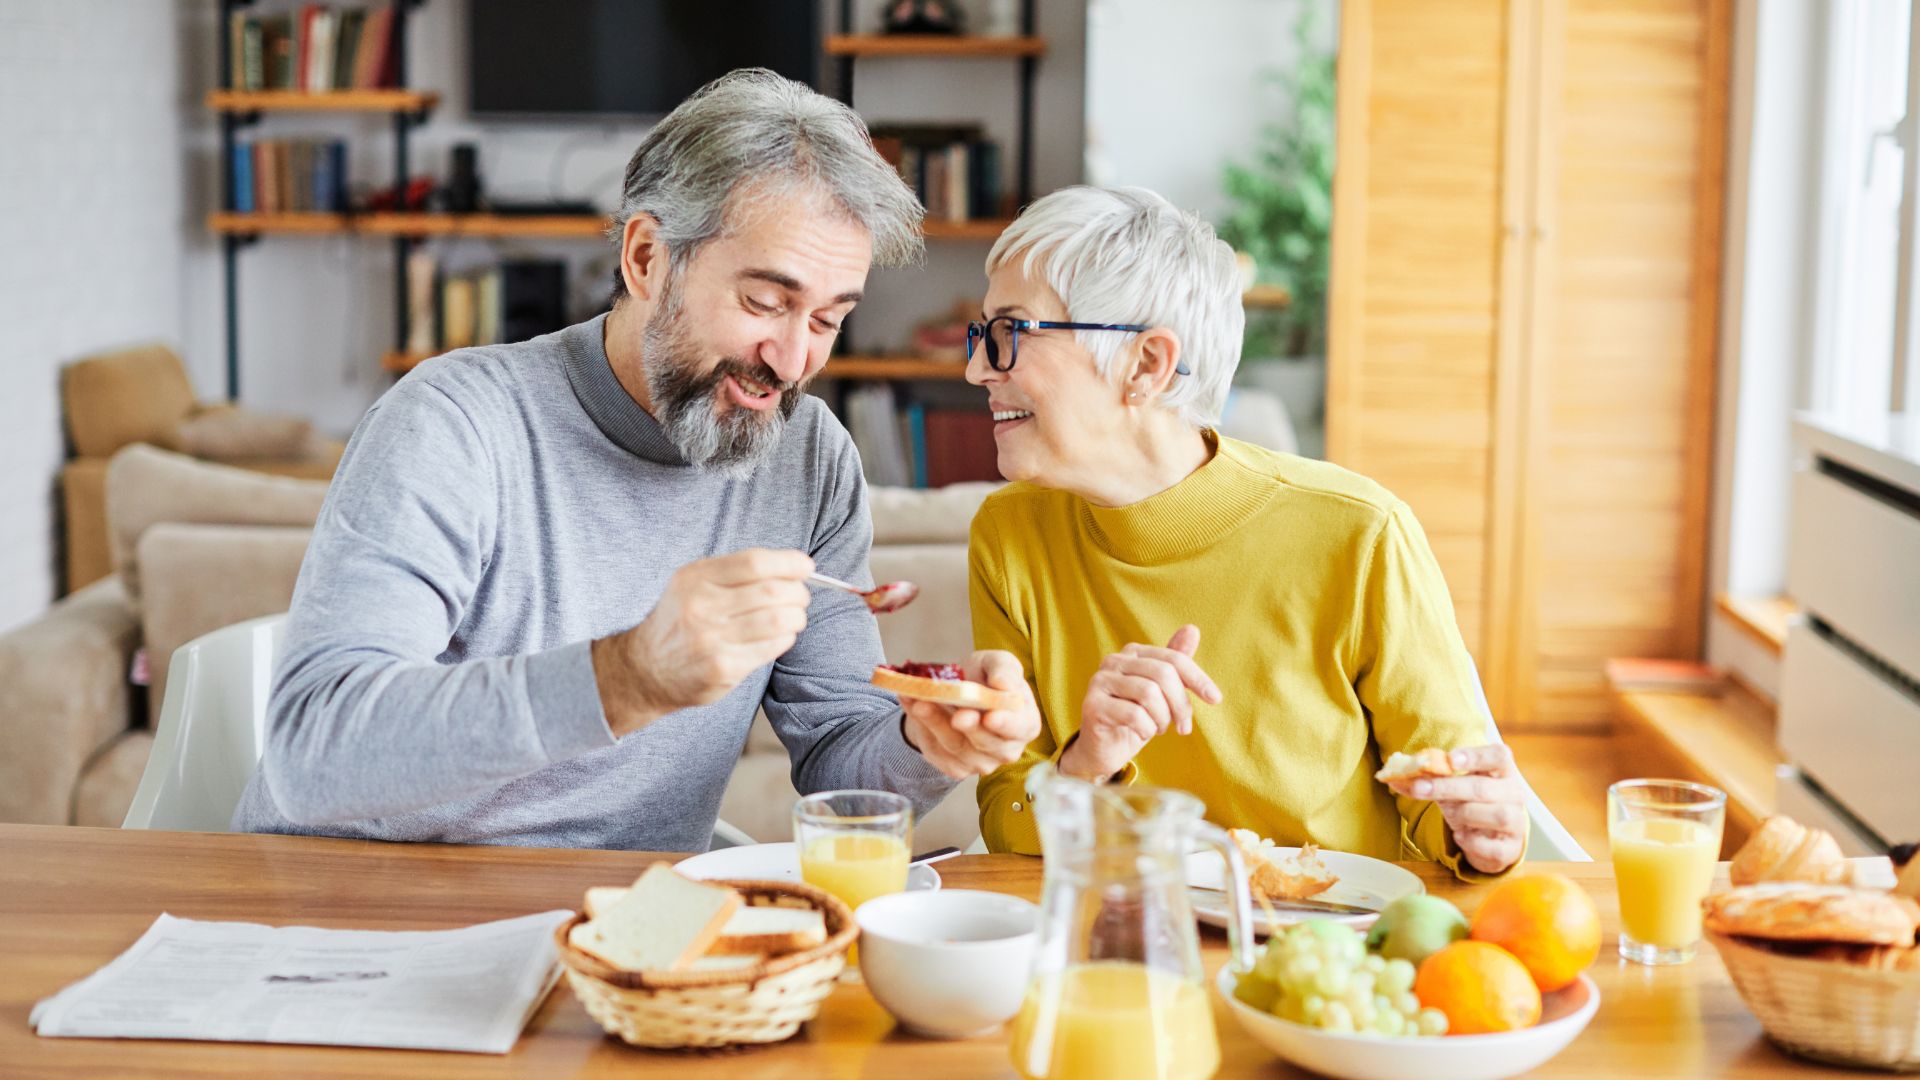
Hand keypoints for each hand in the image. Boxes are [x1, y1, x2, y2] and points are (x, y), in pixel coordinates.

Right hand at [592, 548, 813, 735]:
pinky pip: (772, 647)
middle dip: (798, 592)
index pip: (754, 562)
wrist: (646, 669)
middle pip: (772, 591)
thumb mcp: (693, 584)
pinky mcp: (723, 667)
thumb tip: (793, 566)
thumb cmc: (681, 621)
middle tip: (801, 596)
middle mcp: (701, 606)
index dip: (788, 562)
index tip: (805, 567)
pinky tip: (778, 637)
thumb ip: (735, 572)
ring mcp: (711, 639)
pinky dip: (785, 639)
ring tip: (794, 617)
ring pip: (778, 620)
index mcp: (695, 578)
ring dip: (796, 617)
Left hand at [900, 650, 1040, 778]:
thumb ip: (1005, 670)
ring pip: (956, 746)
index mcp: (1024, 724)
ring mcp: (980, 762)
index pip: (1019, 727)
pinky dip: (920, 726)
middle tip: (956, 714)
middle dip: (969, 727)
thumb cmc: (985, 678)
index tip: (990, 716)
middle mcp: (1006, 749)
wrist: (956, 693)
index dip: (1006, 723)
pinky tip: (911, 704)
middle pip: (986, 742)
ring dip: (936, 723)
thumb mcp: (996, 663)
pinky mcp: (954, 767)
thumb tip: (1003, 684)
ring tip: (920, 702)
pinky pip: (935, 750)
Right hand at [1058, 625, 1221, 782]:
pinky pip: (1134, 715)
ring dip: (1162, 719)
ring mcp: (1100, 682)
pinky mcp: (1092, 705)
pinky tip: (1142, 734)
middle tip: (1184, 727)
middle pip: (1163, 674)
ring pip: (1149, 694)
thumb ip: (1175, 663)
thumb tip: (1192, 629)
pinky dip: (1147, 729)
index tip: (1215, 699)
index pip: (1173, 658)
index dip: (1198, 678)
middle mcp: (1114, 661)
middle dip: (1181, 704)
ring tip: (1159, 729)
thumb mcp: (1161, 692)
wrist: (1103, 748)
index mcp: (1132, 653)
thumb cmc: (1135, 718)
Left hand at [1384, 744, 1526, 874]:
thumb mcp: (1454, 787)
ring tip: (1449, 815)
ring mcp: (1516, 822)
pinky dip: (1470, 841)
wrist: (1492, 838)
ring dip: (1462, 814)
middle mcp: (1514, 794)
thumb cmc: (1471, 804)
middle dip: (1447, 787)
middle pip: (1484, 787)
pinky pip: (1491, 846)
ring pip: (1495, 815)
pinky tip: (1460, 836)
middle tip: (1419, 788)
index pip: (1498, 756)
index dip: (1475, 756)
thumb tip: (1395, 777)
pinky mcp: (1510, 849)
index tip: (1450, 760)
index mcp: (1502, 771)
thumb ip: (1431, 779)